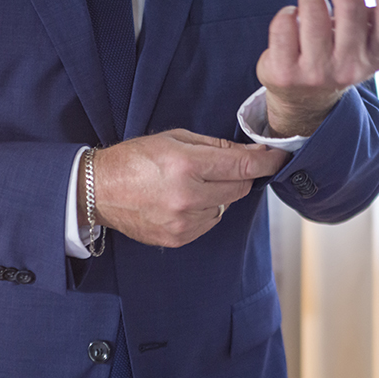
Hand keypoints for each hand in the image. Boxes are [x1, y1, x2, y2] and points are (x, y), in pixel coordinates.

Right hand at [84, 129, 287, 247]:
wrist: (98, 191)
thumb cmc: (134, 160)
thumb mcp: (174, 139)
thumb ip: (215, 146)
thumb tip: (251, 152)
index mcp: (187, 166)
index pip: (243, 166)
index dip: (267, 161)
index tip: (279, 157)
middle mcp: (188, 197)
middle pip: (240, 187)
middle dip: (238, 175)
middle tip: (220, 166)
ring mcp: (184, 222)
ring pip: (226, 207)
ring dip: (219, 195)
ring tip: (191, 184)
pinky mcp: (179, 239)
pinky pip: (210, 223)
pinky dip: (205, 211)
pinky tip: (182, 201)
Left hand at [256, 0, 378, 136]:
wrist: (305, 99)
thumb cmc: (341, 53)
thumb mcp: (371, 36)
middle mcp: (351, 67)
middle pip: (350, 5)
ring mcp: (317, 73)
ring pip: (313, 8)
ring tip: (310, 4)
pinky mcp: (285, 73)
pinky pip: (284, 23)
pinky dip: (286, 13)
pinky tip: (291, 23)